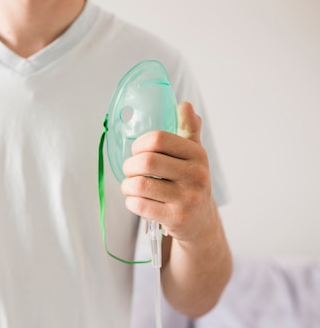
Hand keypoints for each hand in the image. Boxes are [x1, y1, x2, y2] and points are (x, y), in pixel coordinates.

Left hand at [120, 101, 218, 242]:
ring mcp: (187, 198)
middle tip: (130, 171)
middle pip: (146, 161)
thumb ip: (188, 129)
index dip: (140, 144)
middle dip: (129, 166)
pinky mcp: (176, 218)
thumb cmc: (190, 183)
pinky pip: (139, 205)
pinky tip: (137, 201)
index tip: (137, 151)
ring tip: (130, 186)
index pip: (158, 139)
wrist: (201, 222)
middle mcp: (196, 175)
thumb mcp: (193, 155)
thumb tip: (185, 104)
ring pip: (139, 185)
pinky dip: (131, 202)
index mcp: (197, 154)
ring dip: (127, 186)